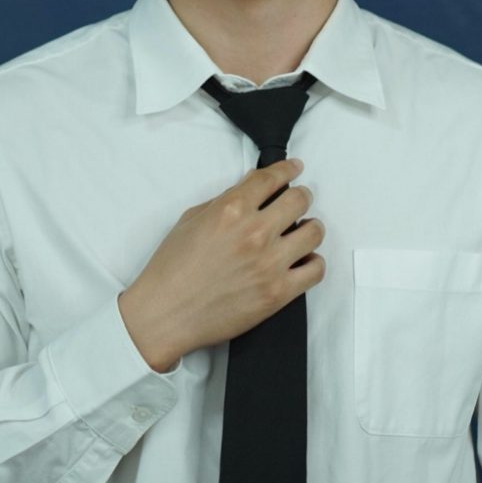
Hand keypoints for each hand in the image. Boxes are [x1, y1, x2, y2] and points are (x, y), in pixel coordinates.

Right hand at [118, 159, 324, 371]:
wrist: (165, 313)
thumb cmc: (172, 268)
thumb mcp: (191, 220)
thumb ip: (225, 201)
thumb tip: (251, 189)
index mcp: (230, 210)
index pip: (271, 178)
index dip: (288, 169)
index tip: (295, 168)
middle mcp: (254, 232)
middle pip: (300, 199)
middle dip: (300, 196)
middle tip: (298, 200)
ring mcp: (269, 263)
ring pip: (314, 232)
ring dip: (310, 227)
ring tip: (303, 231)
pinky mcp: (278, 292)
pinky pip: (315, 269)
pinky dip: (313, 262)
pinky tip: (303, 260)